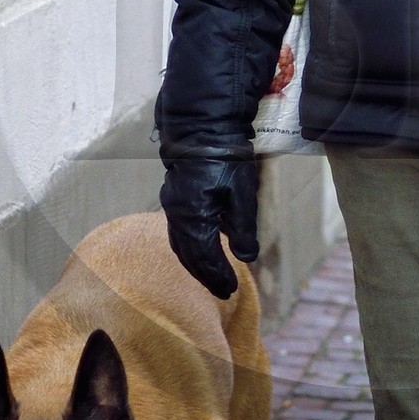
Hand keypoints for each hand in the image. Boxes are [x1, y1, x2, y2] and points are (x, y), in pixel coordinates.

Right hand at [159, 155, 259, 298]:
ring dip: (196, 264)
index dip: (218, 275)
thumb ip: (243, 228)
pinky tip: (200, 251)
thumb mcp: (242, 193)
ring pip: (181, 245)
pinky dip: (189, 248)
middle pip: (190, 256)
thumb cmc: (226, 158)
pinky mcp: (174, 198)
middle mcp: (177, 214)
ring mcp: (172, 206)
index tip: (231, 290)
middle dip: (206, 276)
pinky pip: (178, 232)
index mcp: (194, 215)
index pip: (205, 257)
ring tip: (212, 278)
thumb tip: (246, 258)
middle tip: (223, 292)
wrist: (203, 127)